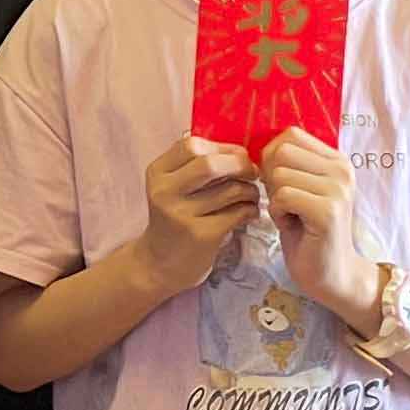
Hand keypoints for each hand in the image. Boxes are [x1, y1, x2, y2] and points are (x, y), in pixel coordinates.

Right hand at [133, 136, 261, 297]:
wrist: (160, 264)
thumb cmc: (174, 219)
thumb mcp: (172, 188)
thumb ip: (193, 165)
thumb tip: (238, 149)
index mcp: (157, 173)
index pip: (192, 145)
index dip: (223, 147)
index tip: (239, 156)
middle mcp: (165, 192)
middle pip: (210, 164)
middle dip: (240, 165)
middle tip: (252, 173)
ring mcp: (181, 215)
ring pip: (230, 190)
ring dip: (250, 190)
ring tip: (251, 195)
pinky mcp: (201, 236)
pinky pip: (237, 213)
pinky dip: (250, 209)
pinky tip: (249, 213)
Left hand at [260, 130, 384, 329]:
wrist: (331, 276)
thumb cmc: (308, 233)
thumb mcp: (300, 190)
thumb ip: (289, 165)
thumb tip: (258, 147)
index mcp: (337, 160)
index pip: (290, 135)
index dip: (272, 158)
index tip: (281, 184)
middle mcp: (342, 169)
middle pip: (281, 152)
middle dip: (270, 178)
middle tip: (285, 203)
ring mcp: (338, 189)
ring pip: (279, 175)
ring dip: (275, 199)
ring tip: (292, 216)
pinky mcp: (328, 211)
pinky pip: (282, 196)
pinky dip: (277, 213)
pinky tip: (292, 226)